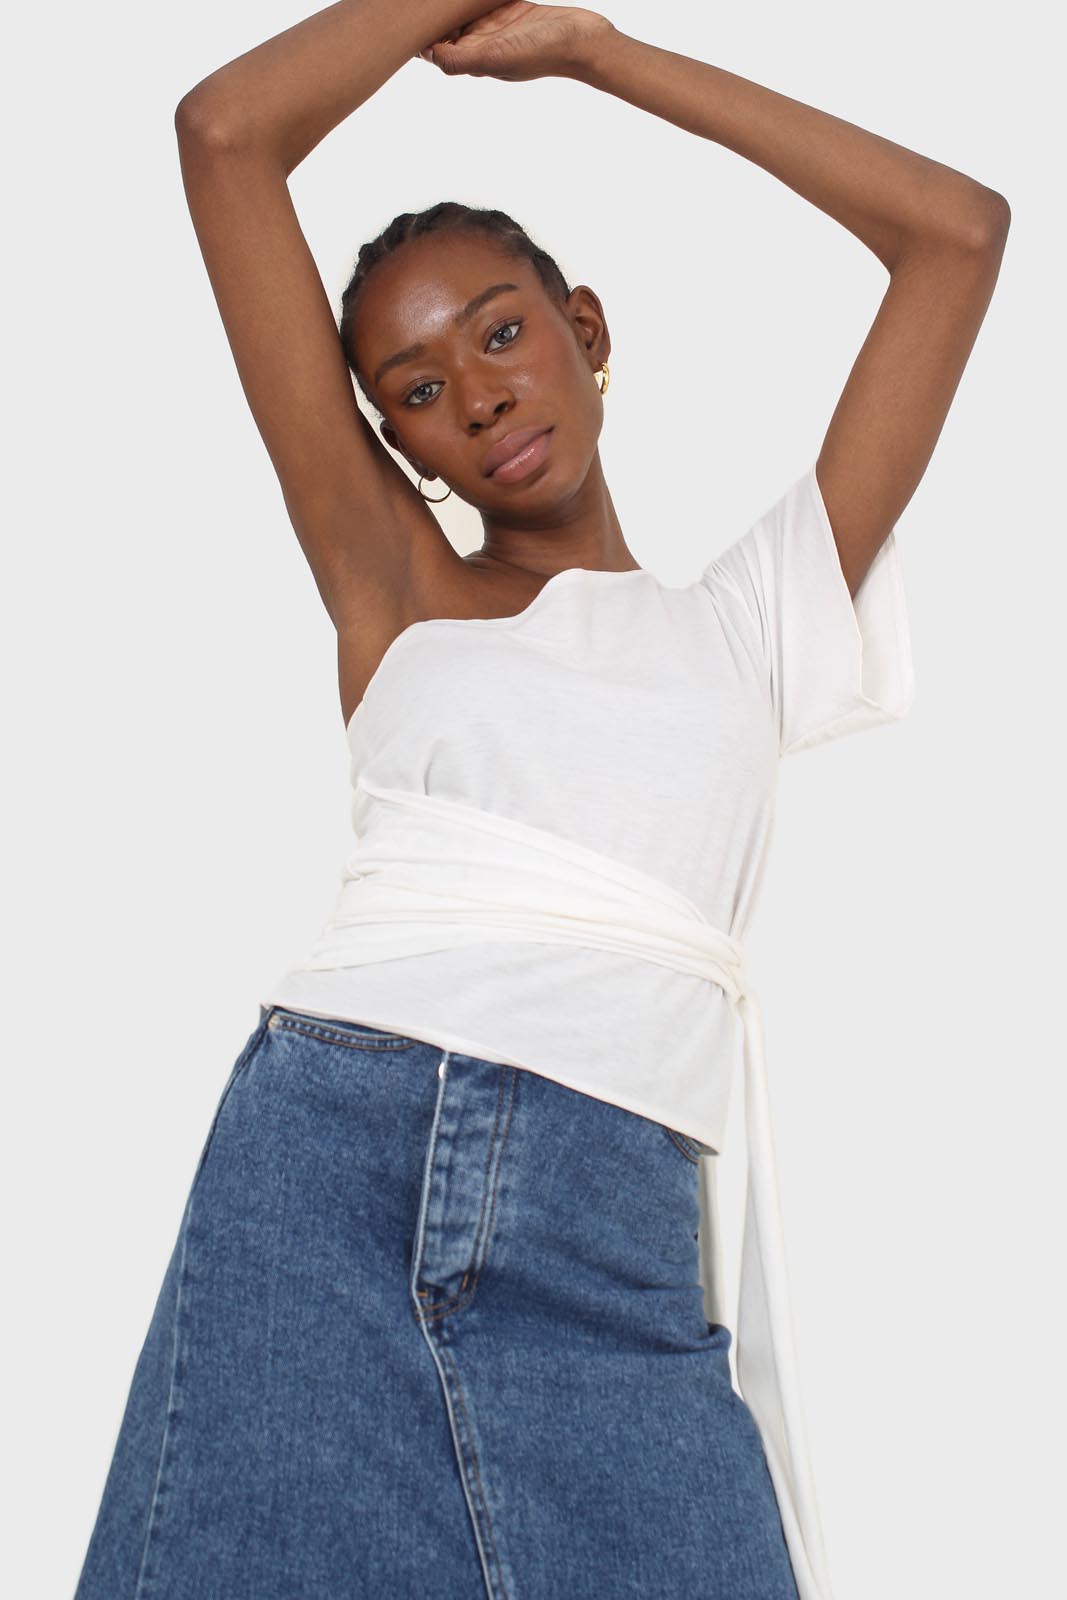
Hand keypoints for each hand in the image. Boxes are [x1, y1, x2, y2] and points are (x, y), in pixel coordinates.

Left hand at [416, 2, 613, 82]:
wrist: (583, 41)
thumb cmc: (542, 53)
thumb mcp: (496, 57)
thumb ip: (461, 60)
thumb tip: (428, 54)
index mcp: (474, 59)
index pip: (436, 49)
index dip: (421, 34)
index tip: (412, 16)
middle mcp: (483, 44)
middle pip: (447, 29)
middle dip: (434, 14)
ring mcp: (498, 27)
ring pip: (465, 12)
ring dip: (454, 2)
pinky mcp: (513, 11)